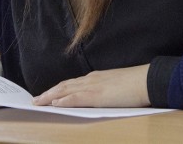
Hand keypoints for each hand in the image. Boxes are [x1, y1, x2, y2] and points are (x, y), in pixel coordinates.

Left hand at [32, 64, 150, 107]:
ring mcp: (93, 87)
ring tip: (38, 102)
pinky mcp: (97, 95)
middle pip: (64, 86)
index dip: (58, 89)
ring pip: (65, 90)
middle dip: (48, 93)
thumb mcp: (116, 86)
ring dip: (50, 96)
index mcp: (96, 78)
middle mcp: (90, 80)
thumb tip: (100, 97)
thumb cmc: (136, 85)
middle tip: (35, 100)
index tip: (48, 94)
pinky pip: (76, 98)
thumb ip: (105, 90)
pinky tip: (54, 104)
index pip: (71, 84)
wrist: (146, 80)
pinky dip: (63, 100)